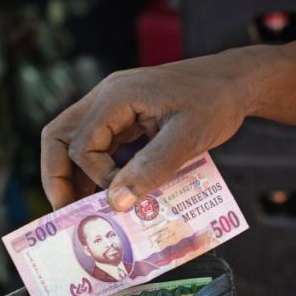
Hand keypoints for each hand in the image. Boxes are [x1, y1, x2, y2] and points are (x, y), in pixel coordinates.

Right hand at [40, 50, 259, 210]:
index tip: (123, 196)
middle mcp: (106, 97)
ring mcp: (114, 106)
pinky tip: (109, 191)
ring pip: (74, 140)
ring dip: (74, 175)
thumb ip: (151, 169)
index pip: (81, 144)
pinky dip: (96, 168)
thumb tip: (115, 203)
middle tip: (66, 213)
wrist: (237, 82)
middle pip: (59, 136)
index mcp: (116, 97)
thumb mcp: (187, 138)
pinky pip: (98, 142)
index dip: (96, 177)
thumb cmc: (215, 104)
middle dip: (58, 177)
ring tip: (83, 208)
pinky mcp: (126, 116)